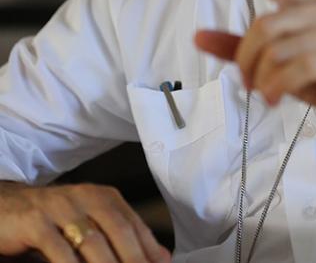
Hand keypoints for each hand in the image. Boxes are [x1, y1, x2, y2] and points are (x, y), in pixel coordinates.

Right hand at [0, 181, 170, 262]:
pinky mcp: (36, 223)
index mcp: (104, 197)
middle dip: (134, 261)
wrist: (6, 206)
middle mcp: (86, 197)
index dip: (149, 251)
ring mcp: (61, 208)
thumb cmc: (51, 219)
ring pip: (93, 243)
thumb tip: (161, 257)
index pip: (135, 225)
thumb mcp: (90, 223)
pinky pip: (60, 252)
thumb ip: (122, 236)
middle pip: (119, 232)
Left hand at [196, 0, 315, 155]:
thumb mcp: (277, 61)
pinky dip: (278, 87)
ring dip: (262, 78)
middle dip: (246, 58)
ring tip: (264, 93)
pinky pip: (300, 68)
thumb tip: (197, 37)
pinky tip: (274, 99)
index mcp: (308, 5)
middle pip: (265, 26)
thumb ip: (240, 48)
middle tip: (246, 81)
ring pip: (279, 50)